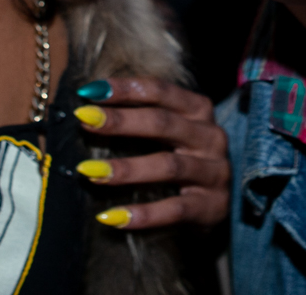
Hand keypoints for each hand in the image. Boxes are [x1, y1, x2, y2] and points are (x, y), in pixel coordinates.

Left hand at [71, 78, 229, 229]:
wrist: (220, 203)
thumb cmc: (184, 158)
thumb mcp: (170, 133)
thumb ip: (140, 118)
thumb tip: (87, 112)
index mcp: (198, 110)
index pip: (161, 92)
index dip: (126, 88)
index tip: (89, 90)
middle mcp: (210, 136)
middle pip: (163, 123)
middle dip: (121, 120)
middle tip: (85, 119)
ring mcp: (214, 172)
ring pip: (168, 166)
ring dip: (127, 168)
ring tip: (90, 172)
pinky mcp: (212, 206)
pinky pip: (175, 209)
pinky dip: (143, 214)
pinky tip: (112, 217)